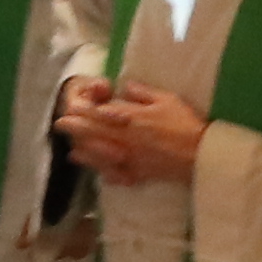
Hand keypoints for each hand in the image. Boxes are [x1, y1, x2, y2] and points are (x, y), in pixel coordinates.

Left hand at [52, 71, 205, 181]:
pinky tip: (97, 172)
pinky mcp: (138, 174)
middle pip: (95, 133)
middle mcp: (125, 139)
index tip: (71, 108)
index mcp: (132, 118)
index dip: (84, 111)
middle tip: (60, 125)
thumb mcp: (166, 99)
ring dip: (84, 151)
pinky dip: (103, 172)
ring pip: (100, 155)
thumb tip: (124, 87)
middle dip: (76, 129)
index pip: (101, 113)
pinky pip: (115, 174)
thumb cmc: (185, 123)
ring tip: (72, 150)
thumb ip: (142, 93)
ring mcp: (129, 159)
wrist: (200, 154)